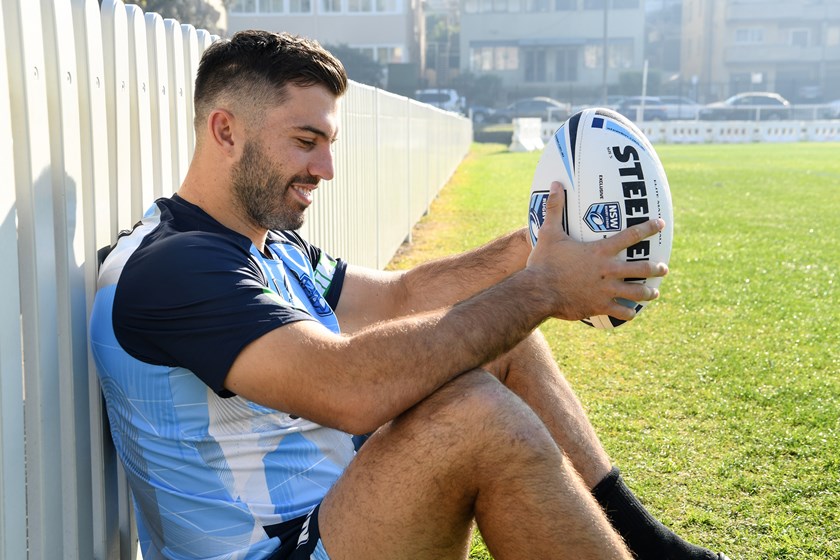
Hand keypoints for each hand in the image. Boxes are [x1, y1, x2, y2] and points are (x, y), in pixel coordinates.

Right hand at [526, 181, 668, 321]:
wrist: (537, 291)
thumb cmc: (544, 262)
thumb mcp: (549, 233)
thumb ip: (555, 208)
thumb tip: (555, 183)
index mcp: (600, 251)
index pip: (631, 235)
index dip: (648, 228)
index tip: (661, 224)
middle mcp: (608, 270)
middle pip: (642, 268)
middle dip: (656, 268)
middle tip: (664, 268)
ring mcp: (606, 290)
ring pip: (637, 292)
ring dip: (648, 292)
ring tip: (654, 293)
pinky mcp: (599, 306)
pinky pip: (621, 312)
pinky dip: (628, 312)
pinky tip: (631, 313)